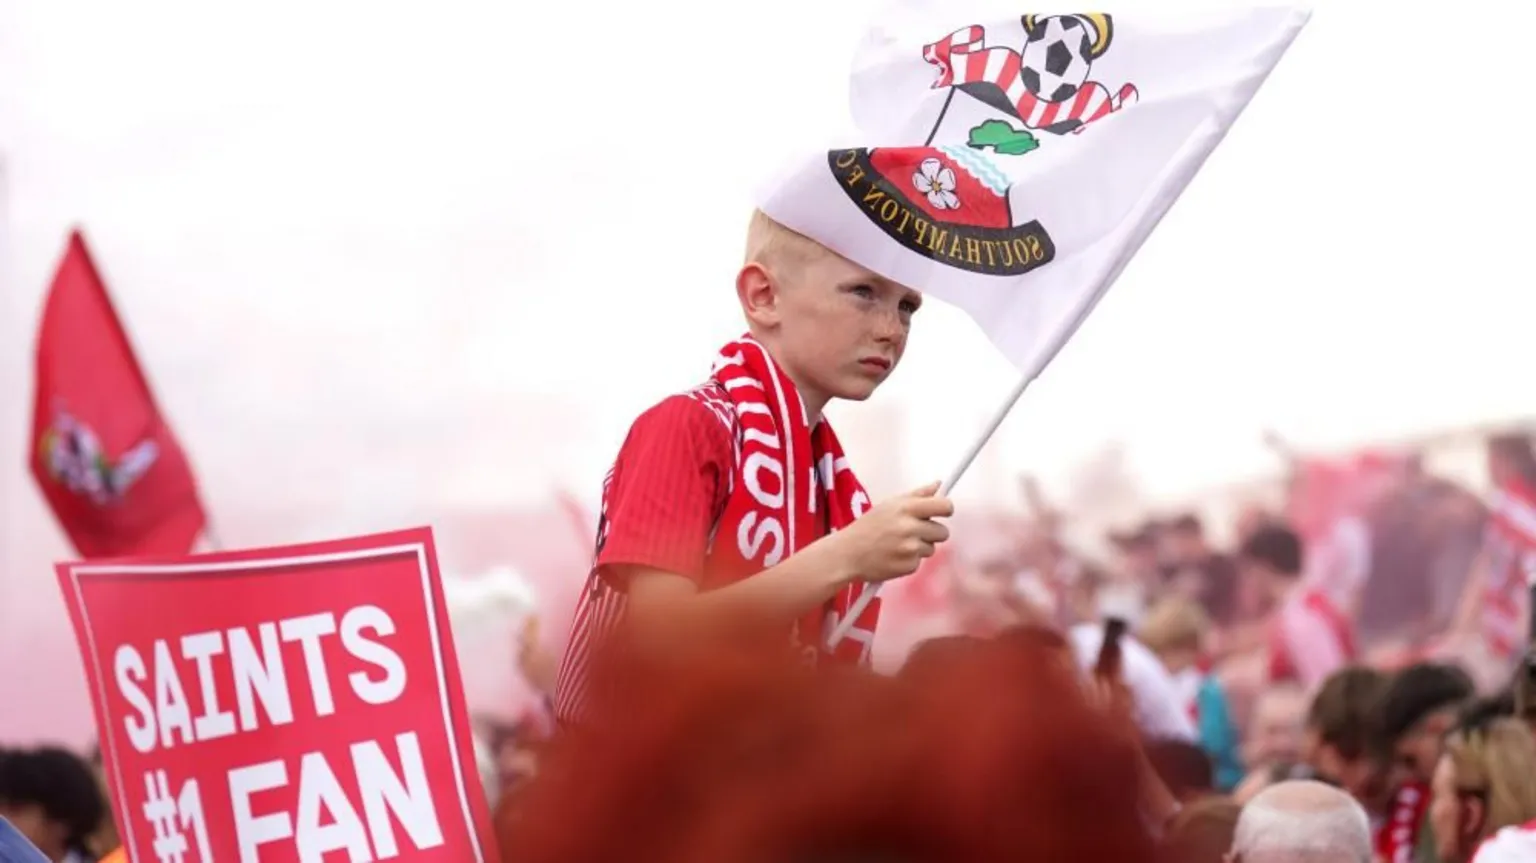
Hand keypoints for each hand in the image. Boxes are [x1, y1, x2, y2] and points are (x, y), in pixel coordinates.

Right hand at [832, 481, 952, 582]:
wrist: (847, 554)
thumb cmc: (868, 527)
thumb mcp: (890, 504)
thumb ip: (917, 495)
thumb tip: (938, 485)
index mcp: (906, 508)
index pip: (944, 506)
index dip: (946, 510)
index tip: (942, 512)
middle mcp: (910, 528)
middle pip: (943, 532)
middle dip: (932, 533)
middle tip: (913, 532)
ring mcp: (910, 549)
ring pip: (931, 548)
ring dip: (920, 547)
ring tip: (898, 544)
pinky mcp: (908, 567)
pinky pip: (920, 562)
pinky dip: (909, 560)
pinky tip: (894, 556)